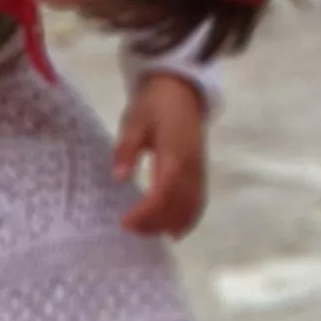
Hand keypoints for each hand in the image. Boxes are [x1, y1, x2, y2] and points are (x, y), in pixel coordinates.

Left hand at [114, 73, 210, 237]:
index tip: (125, 222)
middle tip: (131, 230)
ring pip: (192, 206)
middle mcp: (191, 166)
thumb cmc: (154, 104)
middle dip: (156, 223)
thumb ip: (127, 149)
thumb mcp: (134, 121)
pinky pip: (199, 200)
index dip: (146, 213)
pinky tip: (174, 230)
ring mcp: (199, 169)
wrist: (181, 88)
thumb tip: (119, 177)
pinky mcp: (201, 170)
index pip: (163, 193)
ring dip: (172, 223)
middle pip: (178, 205)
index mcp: (174, 154)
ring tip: (149, 232)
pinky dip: (188, 218)